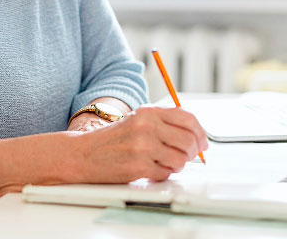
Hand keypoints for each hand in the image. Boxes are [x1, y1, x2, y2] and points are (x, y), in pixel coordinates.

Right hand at [70, 107, 208, 183]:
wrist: (83, 154)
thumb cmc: (112, 140)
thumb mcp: (137, 121)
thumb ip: (163, 124)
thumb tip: (195, 136)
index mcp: (148, 112)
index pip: (187, 118)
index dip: (200, 133)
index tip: (203, 143)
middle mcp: (147, 126)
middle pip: (188, 140)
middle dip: (193, 152)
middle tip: (188, 157)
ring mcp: (143, 147)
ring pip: (180, 159)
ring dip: (177, 165)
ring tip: (165, 163)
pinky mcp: (138, 166)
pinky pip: (166, 174)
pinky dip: (163, 175)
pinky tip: (151, 170)